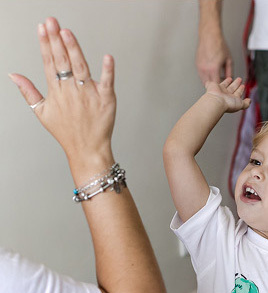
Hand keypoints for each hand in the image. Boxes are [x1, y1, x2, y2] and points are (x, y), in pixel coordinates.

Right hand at [9, 18, 115, 160]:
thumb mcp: (41, 111)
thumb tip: (13, 74)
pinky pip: (108, 82)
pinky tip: (107, 56)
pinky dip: (108, 70)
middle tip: (51, 21)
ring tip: (67, 32)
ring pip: (81, 67)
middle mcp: (71, 90)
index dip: (45, 44)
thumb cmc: (65, 131)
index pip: (49, 62)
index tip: (42, 28)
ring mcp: (89, 93)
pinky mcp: (106, 99)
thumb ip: (27, 90)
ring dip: (74, 49)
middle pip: (62, 60)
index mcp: (56, 90)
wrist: (87, 149)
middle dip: (55, 40)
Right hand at [196, 27, 231, 82]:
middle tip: (222, 83)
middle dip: (217, 86)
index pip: (217, 84)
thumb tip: (230, 79)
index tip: (227, 86)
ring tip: (218, 78)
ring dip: (211, 81)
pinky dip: (206, 77)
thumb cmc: (219, 45)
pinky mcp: (197, 65)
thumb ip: (230, 71)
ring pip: (204, 81)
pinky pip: (201, 75)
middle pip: (210, 84)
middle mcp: (205, 69)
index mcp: (213, 68)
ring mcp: (199, 67)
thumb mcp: (228, 60)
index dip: (223, 87)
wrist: (209, 36)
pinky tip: (212, 74)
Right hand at [204, 77, 250, 112]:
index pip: (238, 93)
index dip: (240, 89)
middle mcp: (226, 95)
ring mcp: (219, 91)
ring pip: (225, 85)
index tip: (243, 86)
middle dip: (236, 84)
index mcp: (232, 99)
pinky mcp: (212, 87)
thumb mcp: (240, 104)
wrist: (216, 102)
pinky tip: (209, 82)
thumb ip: (246, 103)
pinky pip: (210, 84)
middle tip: (239, 79)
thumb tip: (249, 101)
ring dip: (228, 82)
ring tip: (231, 78)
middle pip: (232, 88)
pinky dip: (209, 83)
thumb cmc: (227, 104)